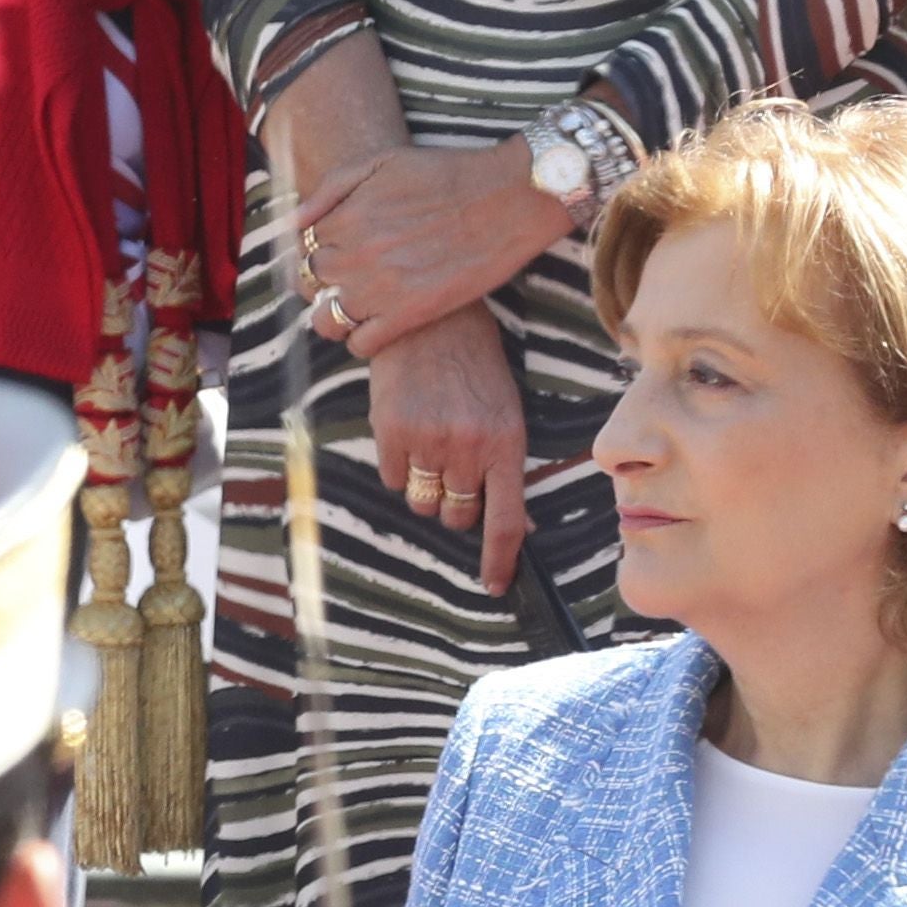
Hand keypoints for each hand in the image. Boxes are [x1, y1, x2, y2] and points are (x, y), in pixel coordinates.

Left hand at [296, 140, 569, 351]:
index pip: (303, 248)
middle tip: (345, 281)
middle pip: (310, 283)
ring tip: (352, 311)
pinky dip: (361, 341)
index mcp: (345, 220)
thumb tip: (294, 222)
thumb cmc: (449, 174)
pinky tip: (377, 327)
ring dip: (331, 317)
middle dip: (321, 283)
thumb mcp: (382, 161)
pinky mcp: (410, 314)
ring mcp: (380, 288)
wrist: (513, 196)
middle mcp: (355, 256)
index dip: (317, 252)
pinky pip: (361, 344)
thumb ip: (331, 189)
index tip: (334, 254)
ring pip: (325, 320)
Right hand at [362, 307, 536, 592]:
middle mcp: (468, 447)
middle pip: (457, 515)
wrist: (431, 321)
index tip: (494, 586)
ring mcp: (427, 442)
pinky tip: (408, 432)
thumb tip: (515, 524)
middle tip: (456, 471)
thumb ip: (506, 468)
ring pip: (423, 501)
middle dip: (456, 504)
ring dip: (426, 487)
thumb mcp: (505, 414)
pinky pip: (394, 478)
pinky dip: (400, 465)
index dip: (499, 559)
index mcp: (505, 443)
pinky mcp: (391, 433)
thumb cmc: (476, 369)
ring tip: (431, 446)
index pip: (504, 519)